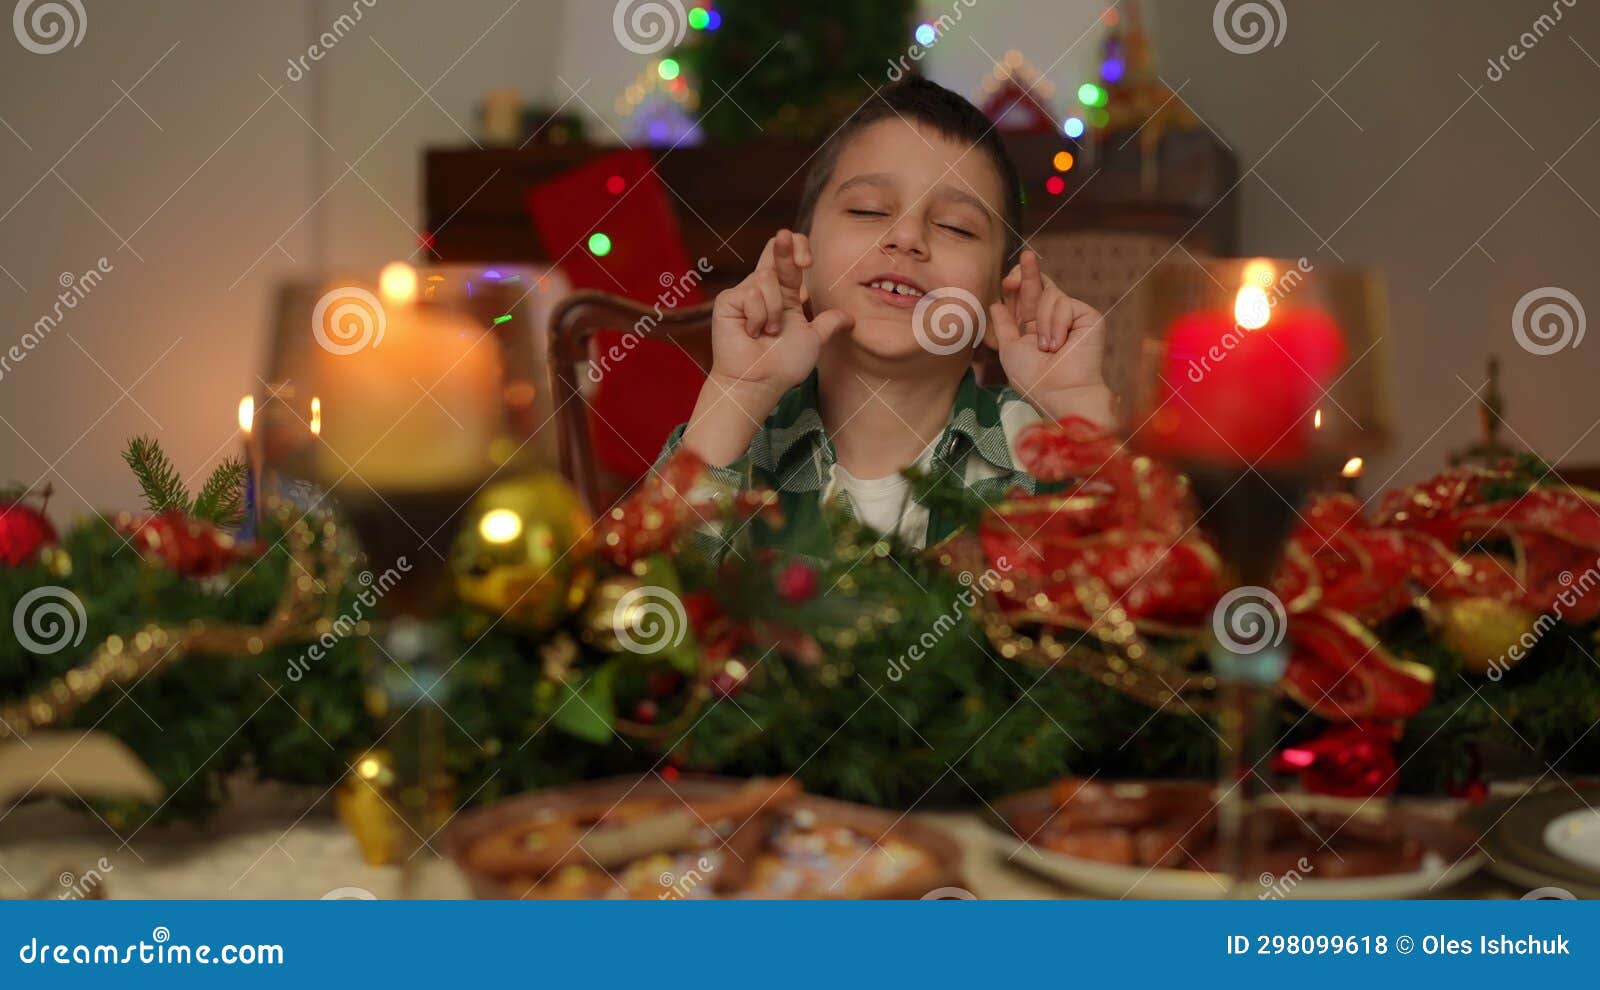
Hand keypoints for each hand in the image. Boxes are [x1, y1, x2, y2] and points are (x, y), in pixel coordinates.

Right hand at [707, 229, 854, 399]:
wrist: (759, 382)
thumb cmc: (784, 365)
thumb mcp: (813, 339)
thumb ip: (829, 323)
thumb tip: (851, 319)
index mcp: (785, 295)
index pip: (790, 261)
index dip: (798, 250)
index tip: (808, 262)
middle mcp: (764, 290)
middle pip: (774, 252)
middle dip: (783, 244)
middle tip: (785, 236)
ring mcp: (745, 294)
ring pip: (766, 278)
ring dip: (774, 310)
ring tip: (768, 332)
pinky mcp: (728, 301)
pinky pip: (751, 293)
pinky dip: (758, 316)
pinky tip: (752, 332)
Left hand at [986, 249, 1112, 423]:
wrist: (1060, 391)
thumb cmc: (1033, 379)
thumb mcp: (1009, 349)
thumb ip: (1003, 325)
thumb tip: (995, 303)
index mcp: (1034, 329)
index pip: (1025, 298)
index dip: (1016, 285)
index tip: (1006, 281)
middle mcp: (1054, 320)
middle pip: (1041, 285)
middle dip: (1029, 272)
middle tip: (1025, 257)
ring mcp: (1072, 318)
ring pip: (1050, 295)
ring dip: (1043, 322)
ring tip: (1047, 347)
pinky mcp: (1088, 316)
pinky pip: (1064, 303)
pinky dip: (1057, 323)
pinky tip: (1059, 343)